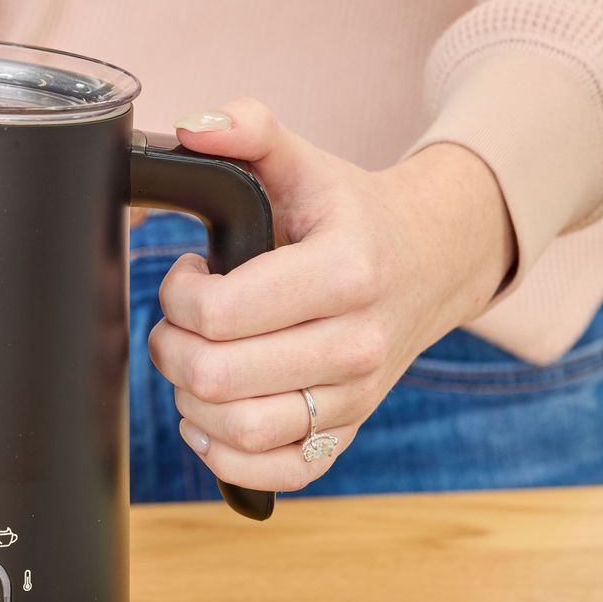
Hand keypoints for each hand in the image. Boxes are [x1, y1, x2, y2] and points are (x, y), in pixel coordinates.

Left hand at [149, 101, 515, 491]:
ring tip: (196, 360)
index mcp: (344, 272)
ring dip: (189, 400)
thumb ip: (248, 129)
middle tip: (179, 321)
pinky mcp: (346, 434)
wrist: (431, 261)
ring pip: (236, 431)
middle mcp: (355, 344)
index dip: (177, 297)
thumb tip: (192, 127)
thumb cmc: (351, 215)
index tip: (187, 275)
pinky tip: (210, 416)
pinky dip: (225, 457)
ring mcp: (354, 398)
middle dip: (170, 347)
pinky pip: (275, 474)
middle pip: (216, 377)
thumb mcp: (304, 163)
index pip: (219, 314)